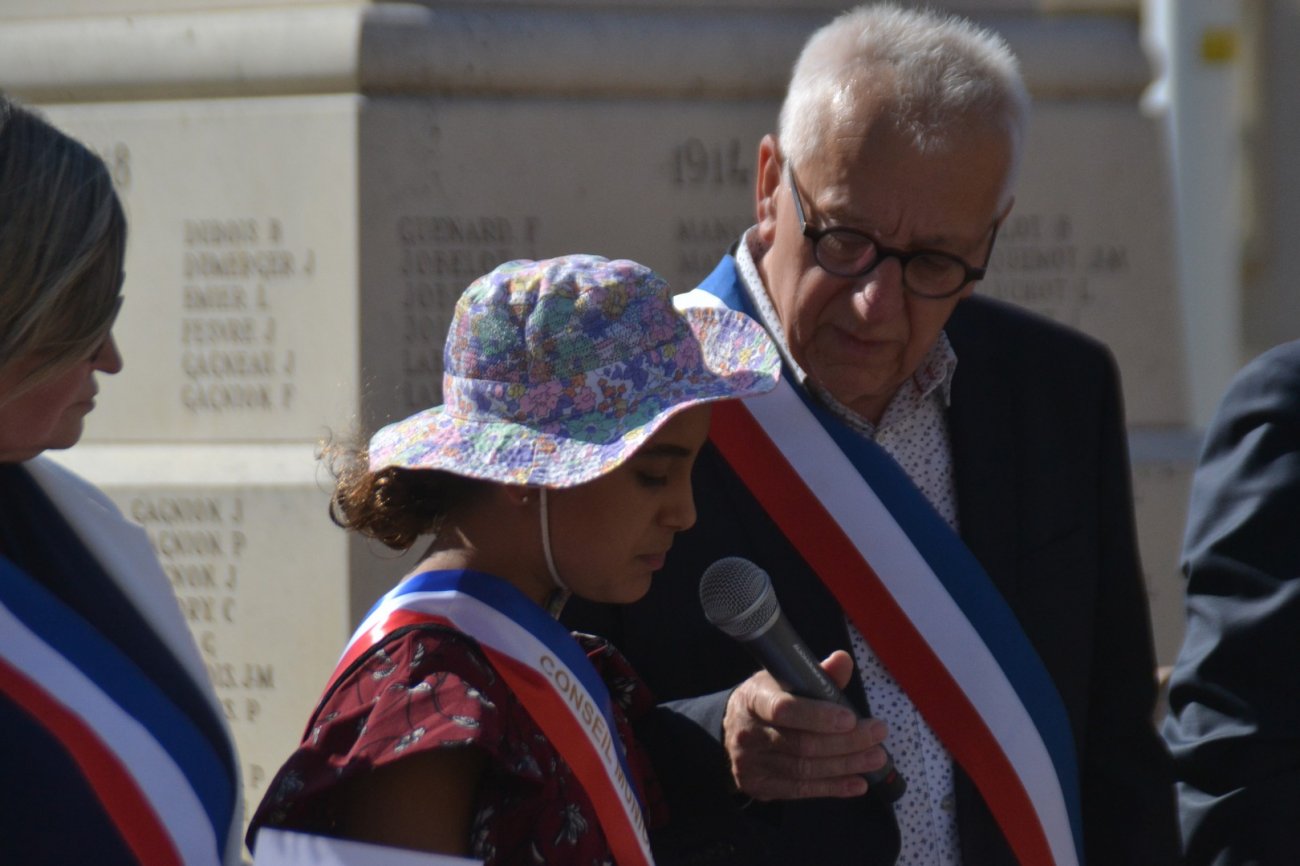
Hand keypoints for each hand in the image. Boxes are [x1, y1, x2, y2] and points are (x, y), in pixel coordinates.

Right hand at [722, 650, 889, 799]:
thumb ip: (816, 674)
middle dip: (845, 741)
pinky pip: (801, 790)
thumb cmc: (767, 700)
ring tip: (876, 758)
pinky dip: (833, 787)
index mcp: (753, 699)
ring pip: (804, 769)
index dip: (818, 716)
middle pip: (801, 743)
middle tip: (877, 735)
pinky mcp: (760, 787)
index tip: (851, 718)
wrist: (732, 730)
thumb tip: (843, 660)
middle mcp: (749, 733)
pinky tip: (858, 783)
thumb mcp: (783, 680)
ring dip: (846, 765)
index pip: (783, 709)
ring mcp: (751, 764)